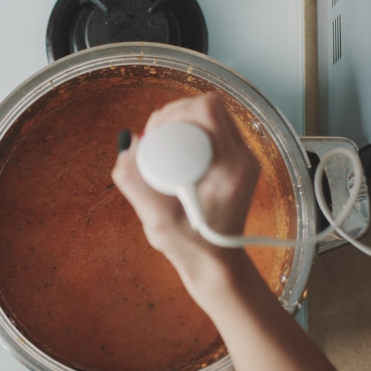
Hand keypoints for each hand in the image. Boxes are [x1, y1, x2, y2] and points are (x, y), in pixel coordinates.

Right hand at [111, 94, 258, 274]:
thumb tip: (127, 144)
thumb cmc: (190, 245)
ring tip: (159, 141)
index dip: (175, 113)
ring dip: (182, 122)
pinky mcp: (236, 163)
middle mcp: (243, 158)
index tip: (154, 133)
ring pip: (212, 117)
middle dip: (175, 114)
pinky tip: (172, 149)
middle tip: (152, 136)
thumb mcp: (155, 218)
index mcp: (231, 167)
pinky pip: (213, 132)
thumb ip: (134, 181)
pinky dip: (190, 133)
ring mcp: (243, 159)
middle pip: (210, 108)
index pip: (208, 110)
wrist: (215, 263)